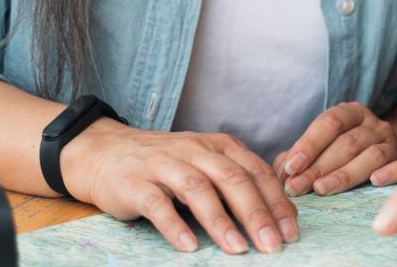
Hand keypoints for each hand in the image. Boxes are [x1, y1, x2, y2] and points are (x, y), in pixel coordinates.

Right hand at [63, 119, 297, 254]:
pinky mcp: (135, 182)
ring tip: (238, 250)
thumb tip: (279, 212)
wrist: (105, 152)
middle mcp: (195, 150)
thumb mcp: (205, 163)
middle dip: (257, 214)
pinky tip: (189, 247)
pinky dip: (174, 226)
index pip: (256, 172)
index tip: (291, 231)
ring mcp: (164, 164)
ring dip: (221, 222)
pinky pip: (157, 204)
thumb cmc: (165, 165)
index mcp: (219, 146)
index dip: (276, 202)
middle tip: (273, 245)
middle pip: (233, 179)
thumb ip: (238, 180)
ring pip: (198, 189)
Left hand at [273, 102, 396, 196]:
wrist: (384, 150)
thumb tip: (280, 172)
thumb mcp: (321, 145)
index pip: (330, 123)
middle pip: (347, 142)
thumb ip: (300, 156)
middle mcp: (375, 124)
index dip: (309, 144)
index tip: (290, 167)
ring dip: (344, 174)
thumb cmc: (342, 151)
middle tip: (297, 188)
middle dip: (319, 166)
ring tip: (321, 189)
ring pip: (371, 156)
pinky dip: (390, 173)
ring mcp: (392, 143)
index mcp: (352, 112)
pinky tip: (374, 182)